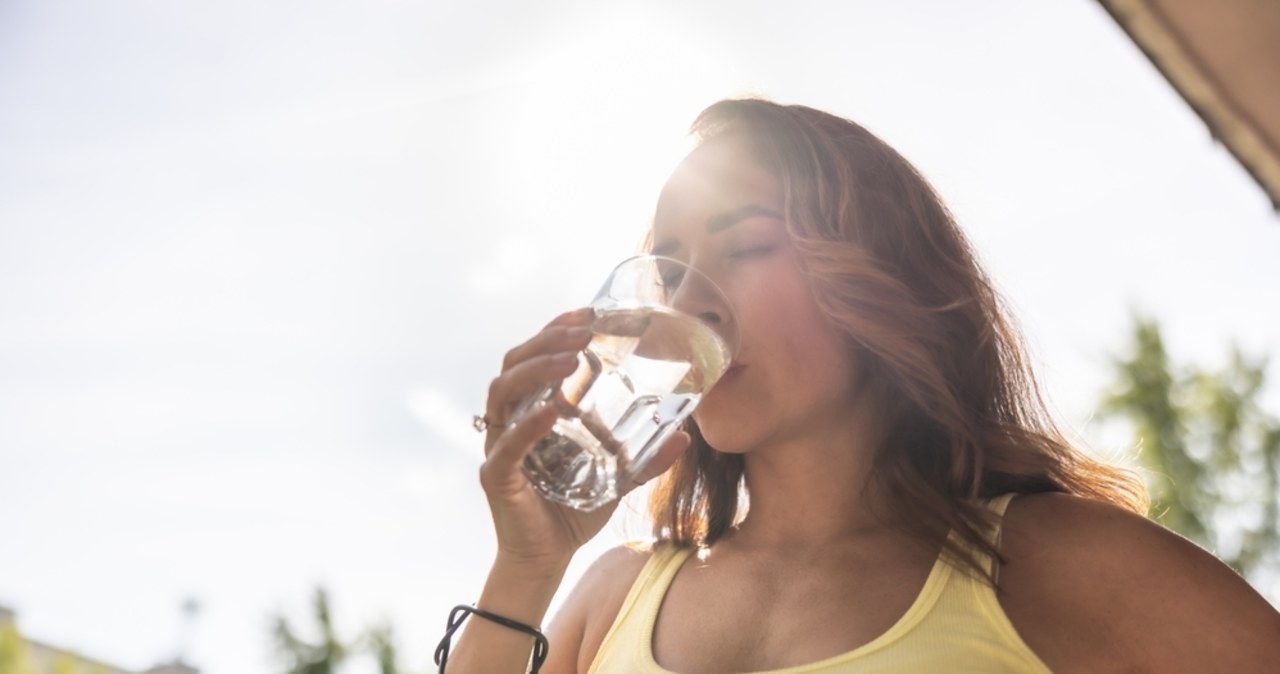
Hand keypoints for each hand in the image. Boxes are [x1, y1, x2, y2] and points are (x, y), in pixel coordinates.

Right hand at [477, 307, 689, 575]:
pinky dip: (529, 424)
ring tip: (569, 357)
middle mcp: (510, 419)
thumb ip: (645, 457)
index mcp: (533, 409)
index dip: (555, 329)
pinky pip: (507, 443)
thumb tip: (684, 435)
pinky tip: (554, 410)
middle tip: (581, 328)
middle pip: (514, 362)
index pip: (536, 356)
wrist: (547, 558)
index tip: (587, 311)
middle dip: (546, 339)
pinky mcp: (496, 475)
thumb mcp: (617, 478)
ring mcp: (498, 445)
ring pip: (504, 391)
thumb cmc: (573, 511)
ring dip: (536, 369)